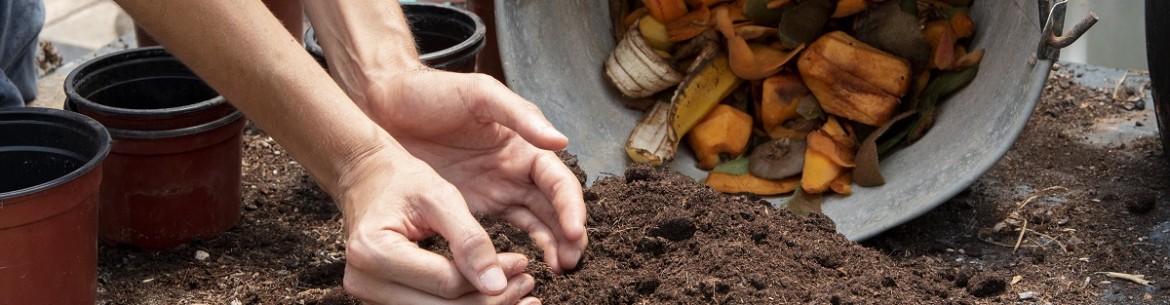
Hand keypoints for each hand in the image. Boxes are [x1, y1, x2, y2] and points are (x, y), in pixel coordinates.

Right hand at [337, 149, 542, 304]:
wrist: (367, 178)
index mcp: (374, 251)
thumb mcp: (439, 196)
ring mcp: (370, 294)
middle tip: (526, 283)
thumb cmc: (402, 180)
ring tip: (518, 294)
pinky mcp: (384, 298)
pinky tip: (493, 299)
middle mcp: (365, 281)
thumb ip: (468, 239)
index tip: (523, 263)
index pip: (446, 283)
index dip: (491, 278)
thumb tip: (497, 284)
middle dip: (492, 301)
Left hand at [358, 67, 588, 273]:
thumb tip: (561, 140)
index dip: (571, 207)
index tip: (575, 232)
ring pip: (535, 224)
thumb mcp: (480, 94)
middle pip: (554, 208)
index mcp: (524, 145)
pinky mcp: (471, 207)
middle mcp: (515, 171)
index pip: (558, 182)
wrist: (385, 103)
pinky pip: (503, 233)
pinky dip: (517, 250)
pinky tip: (523, 267)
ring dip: (550, 246)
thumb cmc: (433, 92)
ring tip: (559, 271)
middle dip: (568, 235)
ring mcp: (494, 191)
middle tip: (570, 263)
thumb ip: (520, 116)